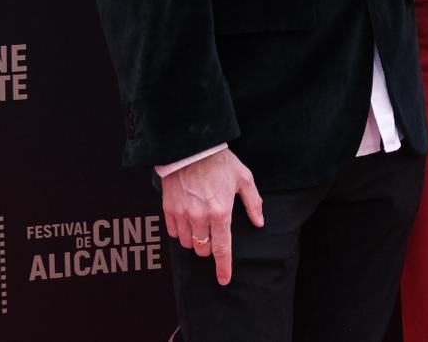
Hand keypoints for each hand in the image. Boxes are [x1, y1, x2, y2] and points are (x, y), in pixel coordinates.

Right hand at [161, 147, 263, 284]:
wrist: (192, 147)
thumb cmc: (220, 162)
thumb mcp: (244, 179)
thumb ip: (253, 203)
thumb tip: (259, 222)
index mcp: (221, 212)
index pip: (222, 248)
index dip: (223, 267)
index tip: (223, 280)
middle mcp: (200, 217)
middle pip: (203, 249)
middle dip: (209, 248)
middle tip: (214, 235)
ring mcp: (182, 214)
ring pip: (187, 244)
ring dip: (195, 241)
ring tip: (201, 226)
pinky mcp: (169, 209)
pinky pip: (173, 233)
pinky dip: (181, 232)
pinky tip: (188, 220)